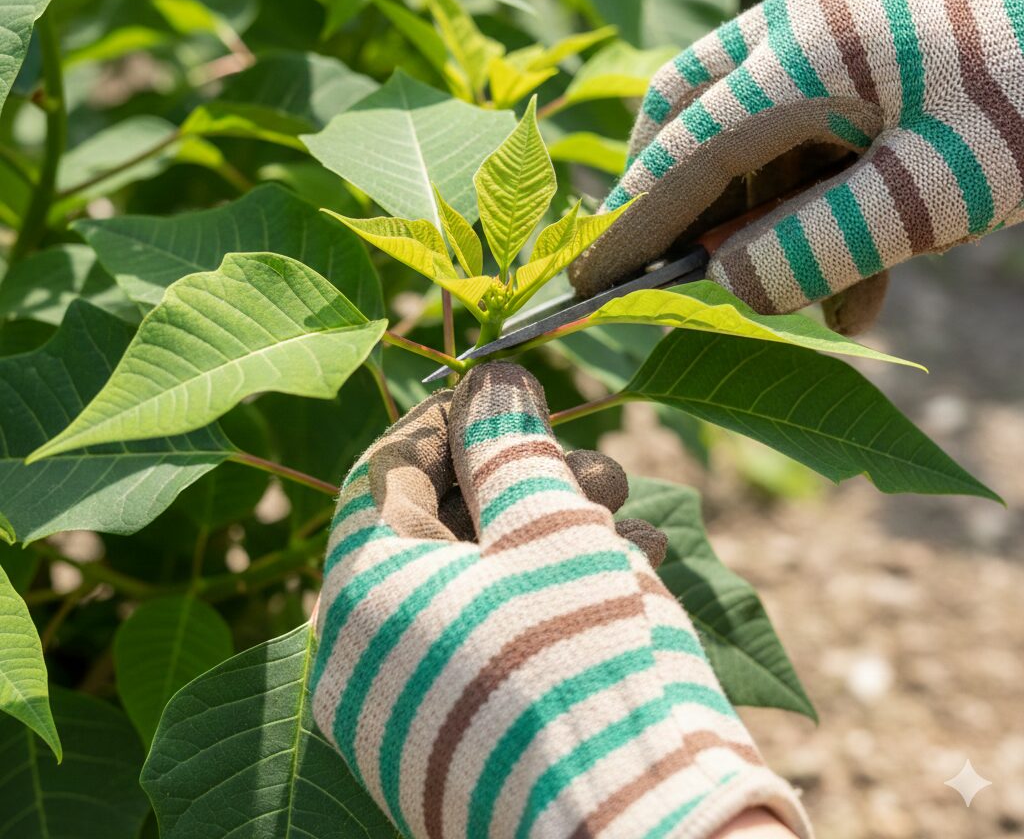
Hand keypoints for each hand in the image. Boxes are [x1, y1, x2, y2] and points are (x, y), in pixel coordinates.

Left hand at [312, 363, 808, 838]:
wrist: (651, 837)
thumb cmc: (590, 665)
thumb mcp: (550, 526)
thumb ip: (508, 443)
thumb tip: (489, 380)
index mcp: (362, 597)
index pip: (385, 474)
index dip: (449, 421)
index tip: (508, 394)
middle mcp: (368, 660)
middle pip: (436, 528)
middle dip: (520, 480)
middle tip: (596, 467)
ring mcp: (412, 709)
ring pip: (476, 581)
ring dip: (551, 534)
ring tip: (632, 517)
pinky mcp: (463, 740)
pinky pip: (493, 636)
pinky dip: (550, 595)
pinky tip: (627, 571)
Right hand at [570, 0, 1023, 330]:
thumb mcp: (931, 195)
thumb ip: (816, 246)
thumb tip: (727, 283)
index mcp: (804, 51)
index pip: (681, 152)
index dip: (630, 225)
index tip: (586, 281)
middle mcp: (800, 26)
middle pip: (691, 116)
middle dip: (678, 202)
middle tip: (674, 269)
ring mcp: (833, 29)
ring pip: (754, 136)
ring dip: (768, 222)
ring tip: (824, 304)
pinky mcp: (866, 49)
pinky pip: (809, 133)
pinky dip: (818, 206)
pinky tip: (862, 282)